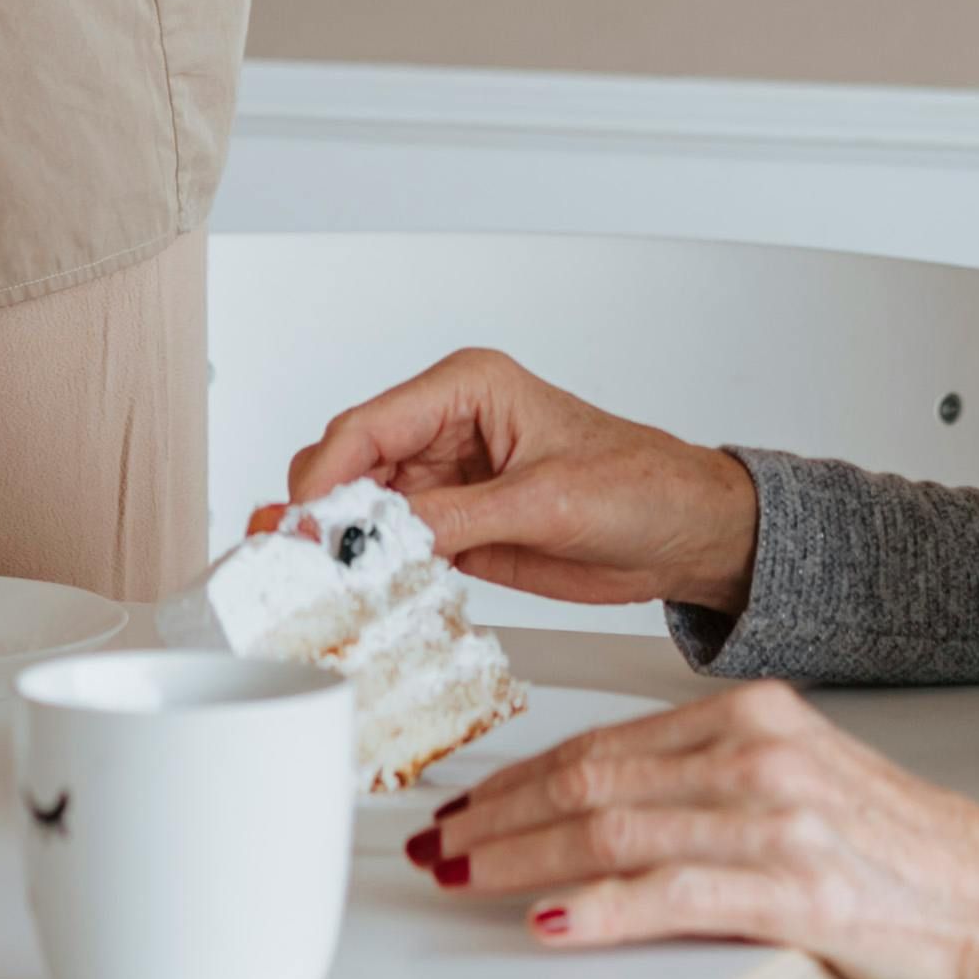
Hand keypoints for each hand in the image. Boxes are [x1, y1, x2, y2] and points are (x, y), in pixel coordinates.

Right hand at [270, 348, 762, 611]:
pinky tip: (351, 591)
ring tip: (308, 581)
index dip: (325, 475)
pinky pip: (393, 546)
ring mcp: (445, 481)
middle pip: (349, 464)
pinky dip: (369, 569)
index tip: (299, 522)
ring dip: (336, 545)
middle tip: (292, 559)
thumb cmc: (643, 486)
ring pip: (361, 509)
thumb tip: (384, 536)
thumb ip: (460, 516)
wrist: (686, 535)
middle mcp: (444, 429)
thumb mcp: (549, 501)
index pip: (369, 425)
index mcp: (466, 388)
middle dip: (318, 510)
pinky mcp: (455, 528)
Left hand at [414, 682, 978, 978]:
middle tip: (437, 842)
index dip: (520, 776)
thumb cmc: (901, 855)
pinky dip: (596, 911)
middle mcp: (757, 753)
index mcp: (754, 715)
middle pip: (591, 781)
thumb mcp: (798, 778)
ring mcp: (774, 820)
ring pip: (611, 833)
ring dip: (519, 858)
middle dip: (498, 815)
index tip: (468, 801)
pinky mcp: (793, 892)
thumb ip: (709, 775)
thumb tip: (604, 802)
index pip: (604, 743)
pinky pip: (669, 896)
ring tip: (464, 877)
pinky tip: (548, 920)